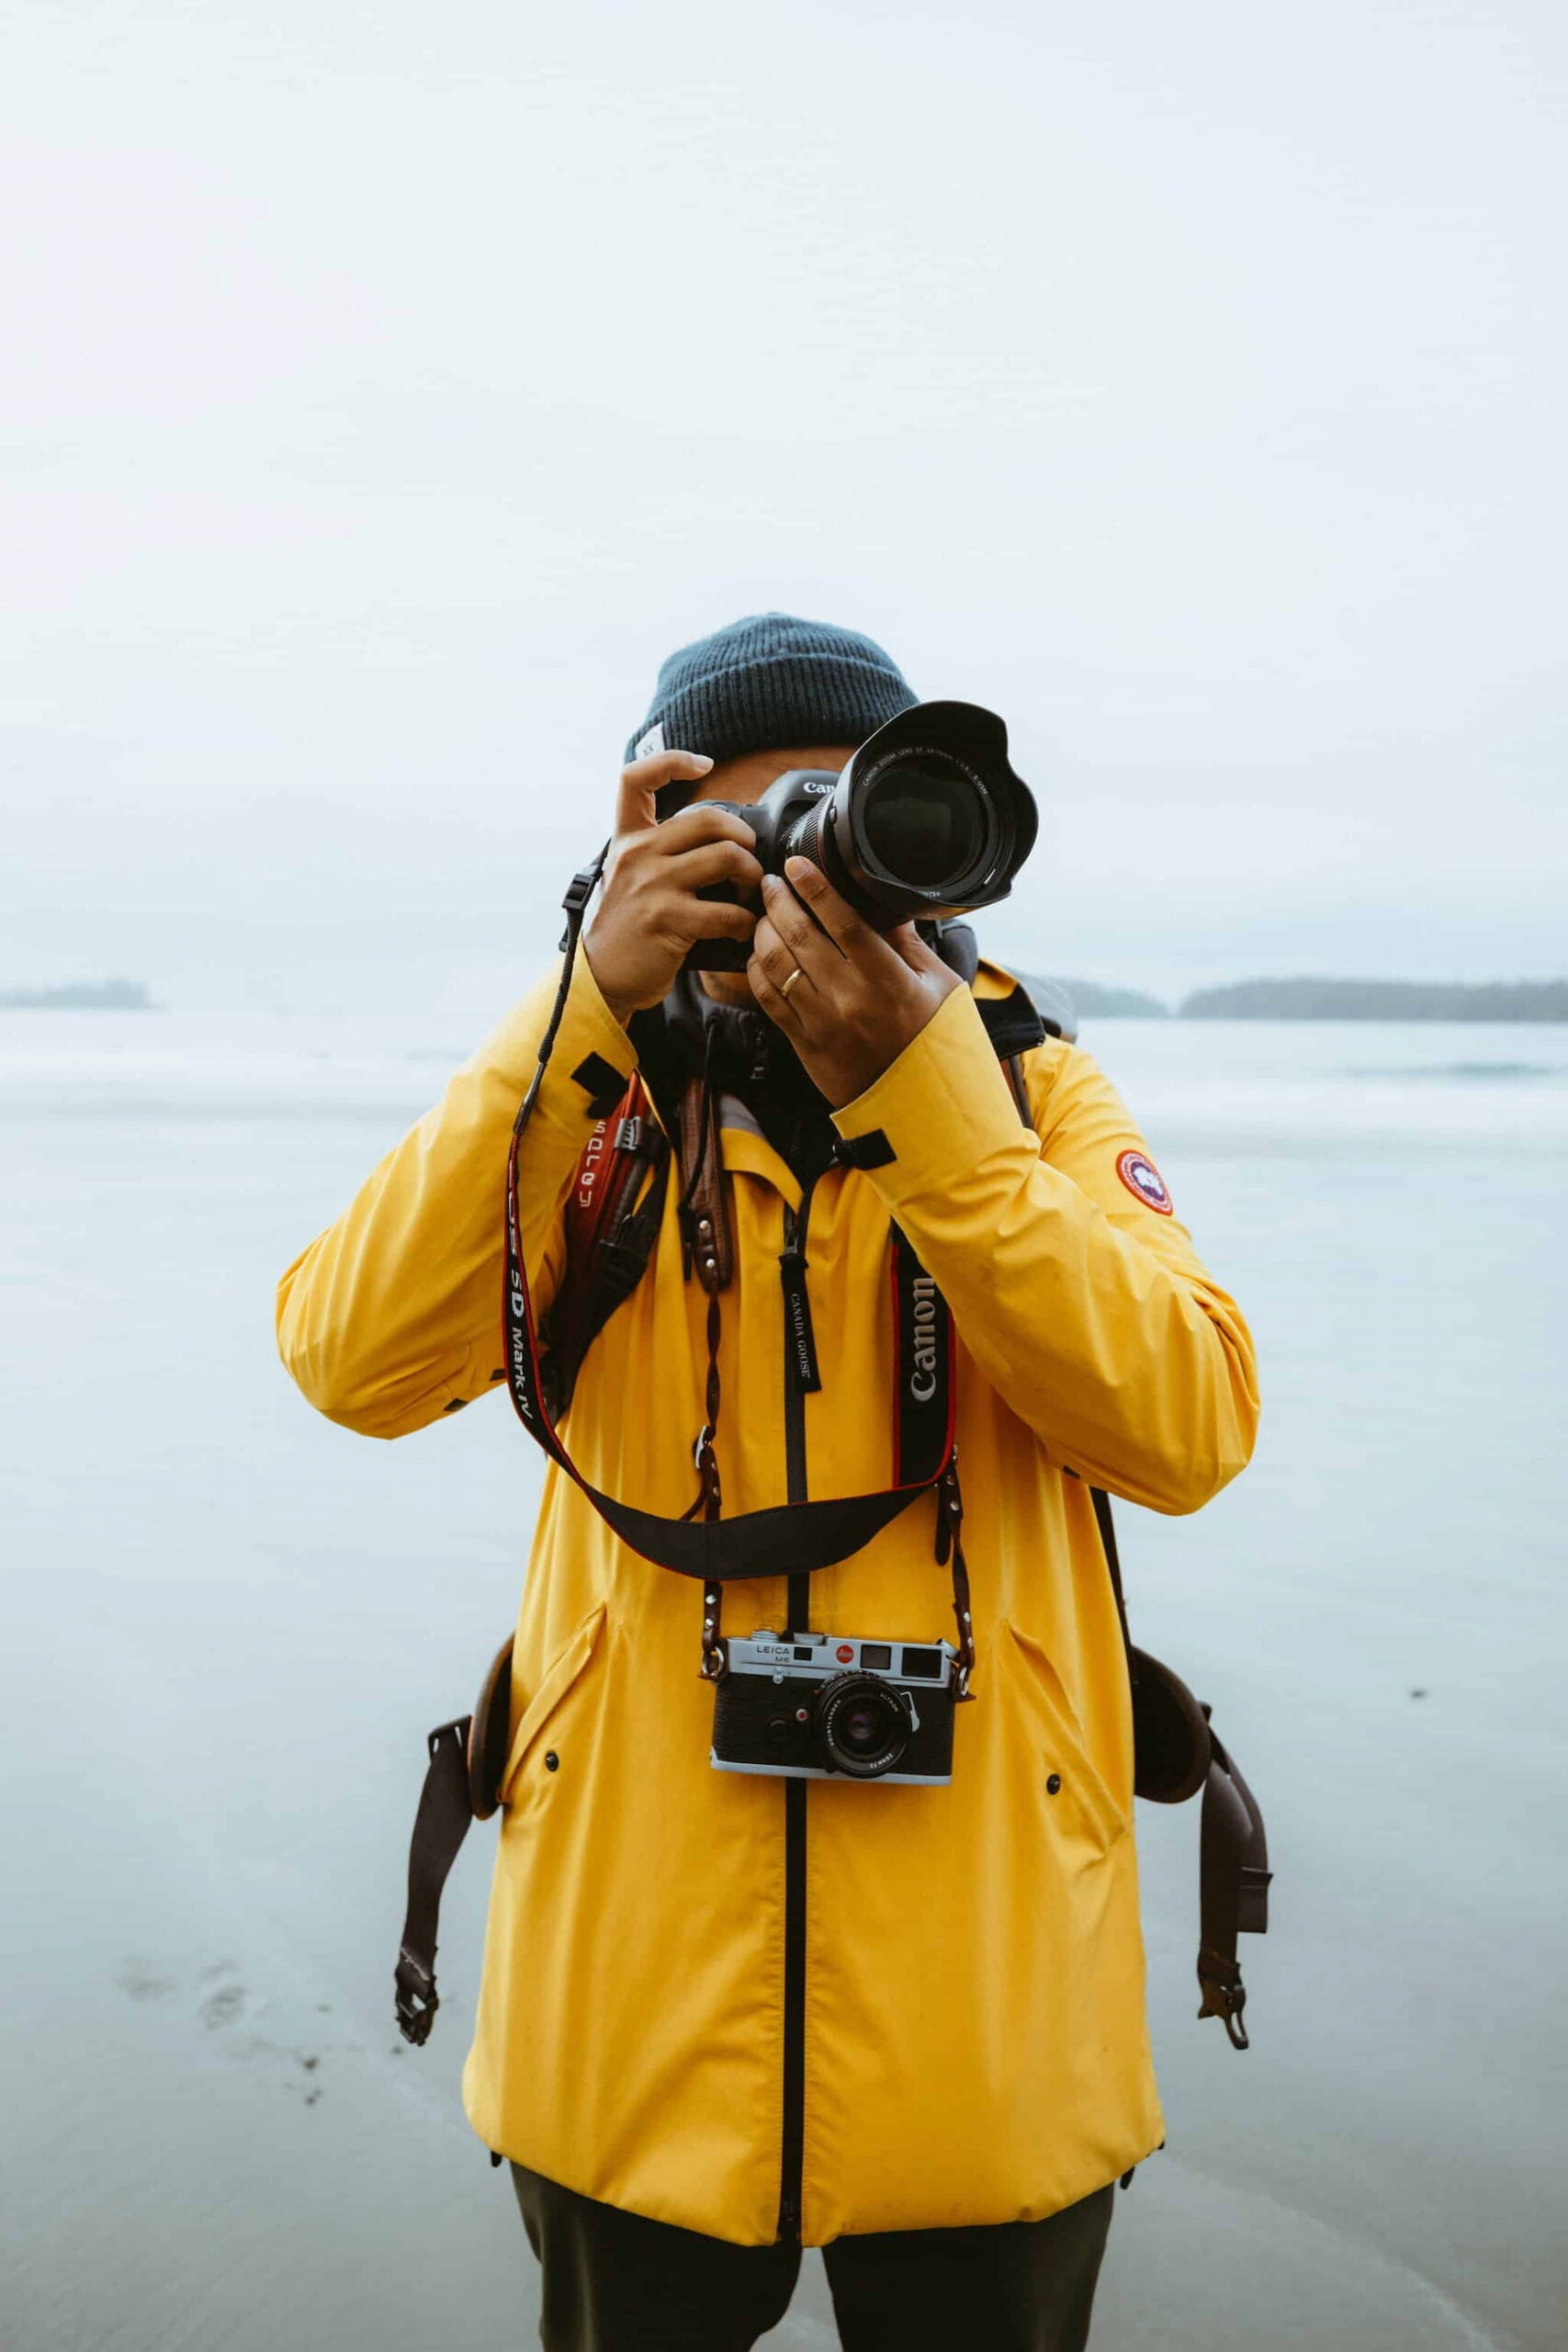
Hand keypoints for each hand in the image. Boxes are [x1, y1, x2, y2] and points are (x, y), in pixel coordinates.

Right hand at [583, 751, 763, 1020]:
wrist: (602, 977)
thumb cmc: (625, 929)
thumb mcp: (628, 876)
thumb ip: (658, 851)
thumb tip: (714, 838)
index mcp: (628, 839)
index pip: (636, 779)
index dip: (672, 761)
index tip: (703, 765)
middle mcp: (637, 854)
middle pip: (708, 818)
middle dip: (743, 837)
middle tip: (749, 858)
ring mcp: (652, 885)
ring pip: (727, 856)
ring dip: (752, 875)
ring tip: (750, 893)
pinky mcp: (668, 919)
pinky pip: (728, 911)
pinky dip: (746, 920)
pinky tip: (742, 928)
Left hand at [746, 858, 962, 1108]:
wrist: (915, 1105)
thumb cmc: (932, 1041)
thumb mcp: (940, 986)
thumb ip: (908, 943)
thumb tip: (884, 903)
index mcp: (887, 981)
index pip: (843, 922)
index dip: (815, 888)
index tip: (796, 865)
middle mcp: (849, 999)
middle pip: (799, 936)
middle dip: (779, 901)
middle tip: (771, 881)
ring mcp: (820, 1022)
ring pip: (775, 964)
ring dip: (762, 932)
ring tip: (764, 913)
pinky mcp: (802, 1041)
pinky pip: (767, 997)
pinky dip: (757, 969)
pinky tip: (760, 952)